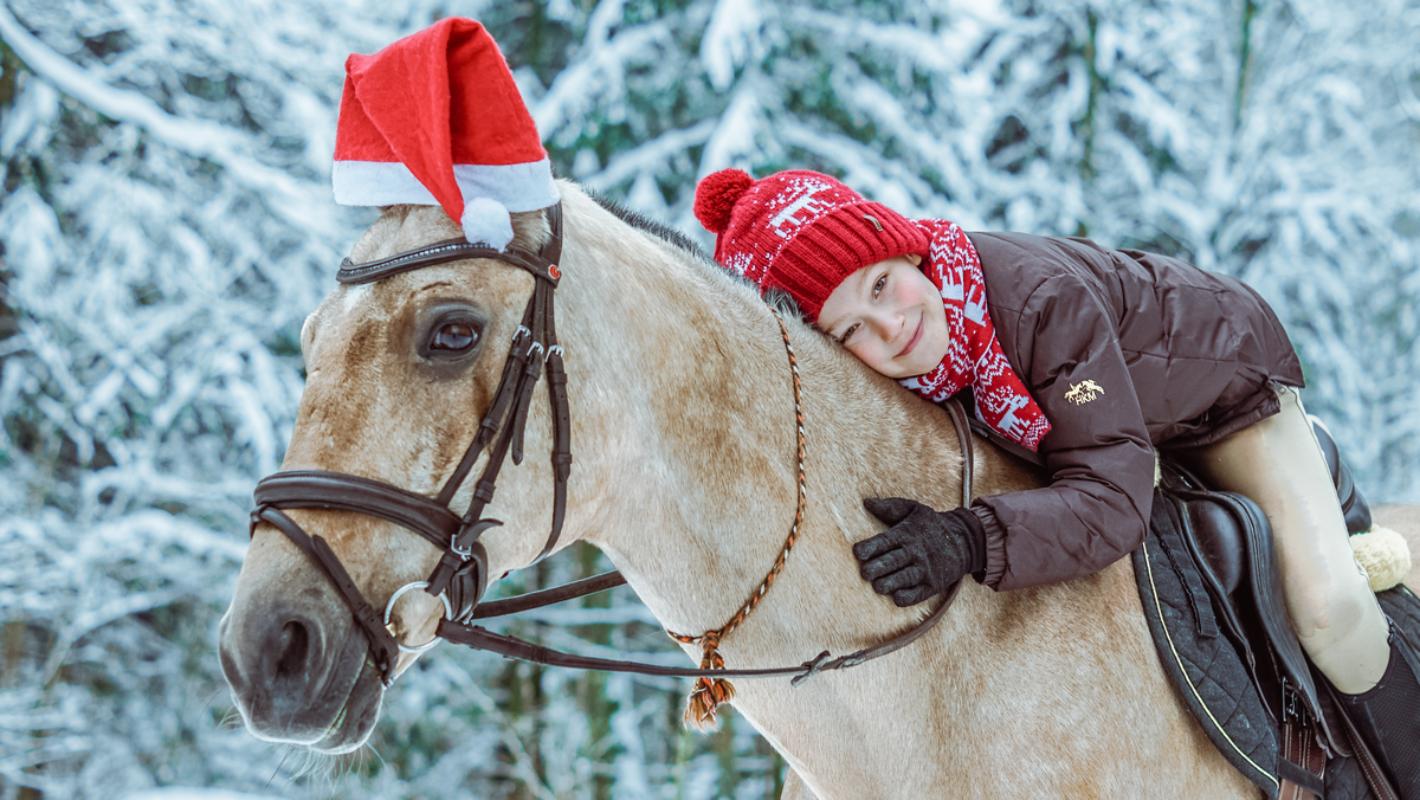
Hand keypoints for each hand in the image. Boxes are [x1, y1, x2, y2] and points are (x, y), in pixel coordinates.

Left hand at [853, 497, 986, 606]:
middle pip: (892, 562)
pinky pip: (917, 595)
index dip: (870, 547)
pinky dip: (906, 597)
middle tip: (865, 572)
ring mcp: (925, 569)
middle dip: (876, 568)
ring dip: (888, 584)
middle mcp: (915, 552)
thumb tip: (866, 502)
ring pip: (903, 579)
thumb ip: (890, 507)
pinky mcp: (933, 585)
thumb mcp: (914, 510)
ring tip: (877, 586)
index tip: (858, 552)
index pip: (885, 541)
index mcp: (906, 534)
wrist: (965, 541)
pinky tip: (896, 596)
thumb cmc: (931, 525)